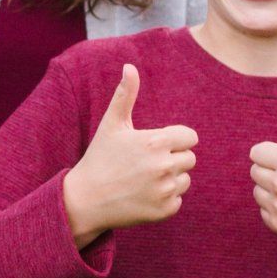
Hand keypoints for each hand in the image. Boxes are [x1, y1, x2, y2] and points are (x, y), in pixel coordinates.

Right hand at [61, 63, 197, 246]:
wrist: (85, 200)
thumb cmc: (100, 158)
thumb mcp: (111, 125)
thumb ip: (125, 95)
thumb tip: (129, 66)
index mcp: (155, 142)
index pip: (190, 137)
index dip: (175, 139)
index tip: (155, 145)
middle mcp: (163, 166)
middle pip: (190, 158)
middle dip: (173, 158)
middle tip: (145, 164)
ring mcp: (164, 190)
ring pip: (185, 179)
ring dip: (170, 179)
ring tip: (143, 180)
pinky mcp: (164, 211)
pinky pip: (178, 200)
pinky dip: (164, 199)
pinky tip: (143, 195)